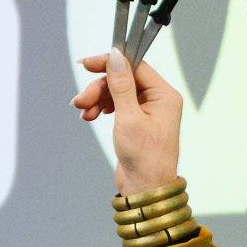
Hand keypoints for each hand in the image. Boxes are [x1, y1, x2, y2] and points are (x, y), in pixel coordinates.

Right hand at [72, 48, 182, 194]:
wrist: (145, 189)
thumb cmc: (144, 158)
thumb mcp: (129, 117)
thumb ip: (121, 85)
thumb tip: (115, 57)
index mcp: (164, 95)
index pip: (135, 66)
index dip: (109, 63)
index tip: (87, 64)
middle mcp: (158, 100)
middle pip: (123, 79)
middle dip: (99, 88)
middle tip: (81, 100)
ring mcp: (147, 111)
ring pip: (116, 92)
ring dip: (97, 98)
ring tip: (83, 111)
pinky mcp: (137, 121)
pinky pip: (116, 105)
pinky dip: (101, 108)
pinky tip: (89, 116)